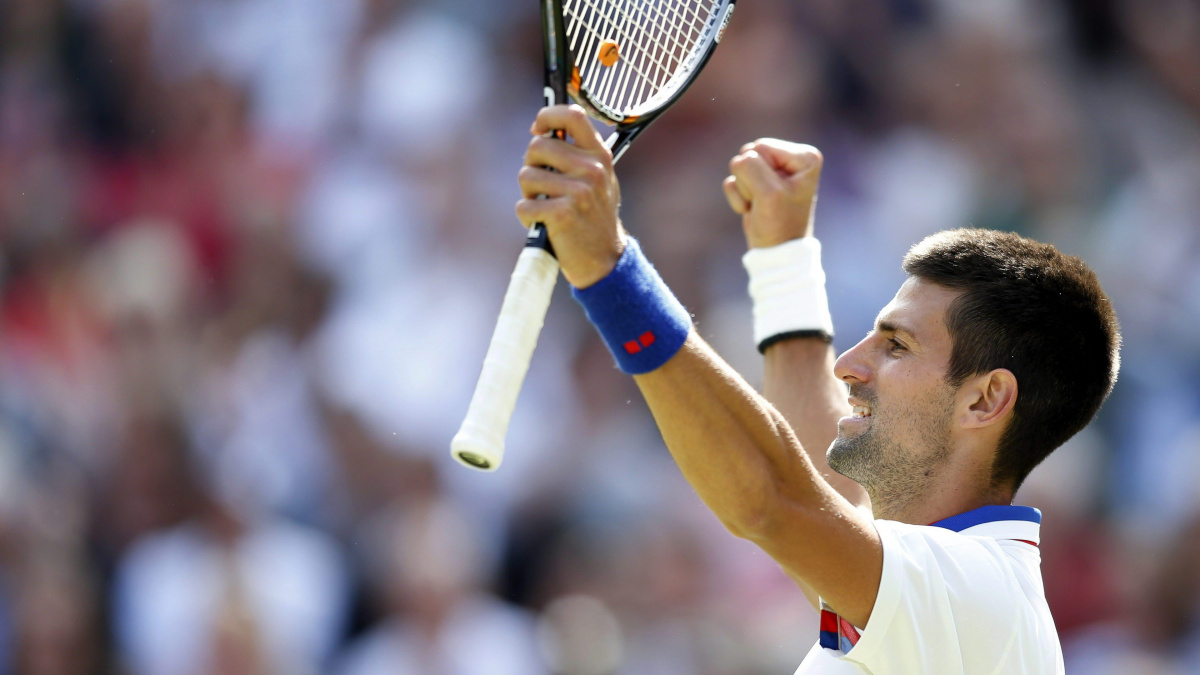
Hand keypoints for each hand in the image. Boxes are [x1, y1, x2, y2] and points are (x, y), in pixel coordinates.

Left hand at [516, 105, 624, 288]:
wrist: (604, 259)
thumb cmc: (593, 217)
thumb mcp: (598, 179)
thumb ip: (578, 154)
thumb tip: (542, 131)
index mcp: (600, 155)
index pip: (572, 115)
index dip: (547, 116)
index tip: (537, 129)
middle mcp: (592, 169)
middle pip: (537, 146)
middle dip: (531, 165)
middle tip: (541, 186)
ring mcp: (578, 191)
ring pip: (526, 175)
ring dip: (528, 194)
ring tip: (546, 207)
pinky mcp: (562, 214)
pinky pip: (524, 206)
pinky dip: (527, 216)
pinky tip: (544, 223)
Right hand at [723, 139, 822, 248]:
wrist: (775, 252)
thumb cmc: (779, 224)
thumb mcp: (769, 194)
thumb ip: (751, 167)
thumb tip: (738, 160)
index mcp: (804, 157)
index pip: (762, 147)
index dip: (760, 173)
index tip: (775, 194)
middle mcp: (791, 159)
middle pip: (749, 153)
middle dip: (750, 180)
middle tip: (766, 201)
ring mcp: (772, 170)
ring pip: (739, 165)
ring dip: (743, 189)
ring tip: (760, 205)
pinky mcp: (756, 181)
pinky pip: (732, 179)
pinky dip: (737, 197)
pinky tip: (752, 209)